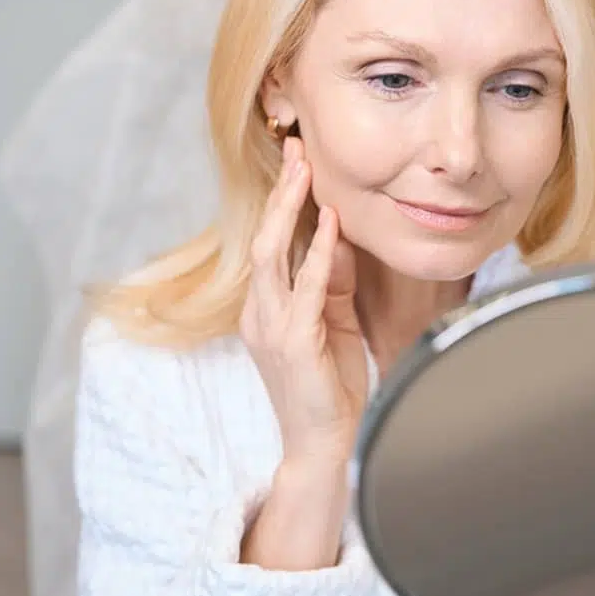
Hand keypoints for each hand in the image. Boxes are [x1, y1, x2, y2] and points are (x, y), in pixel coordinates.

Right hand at [239, 136, 368, 468]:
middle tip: (297, 150)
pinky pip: (305, 288)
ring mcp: (271, 327)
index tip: (298, 164)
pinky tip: (331, 225)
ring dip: (290, 210)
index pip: (269, 244)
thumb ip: (329, 283)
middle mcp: (259, 313)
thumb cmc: (329, 388)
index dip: (282, 202)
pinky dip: (317, 253)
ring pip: (271, 254)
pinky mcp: (294, 342)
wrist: (324, 445)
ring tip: (306, 172)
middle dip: (281, 192)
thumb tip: (336, 238)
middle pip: (263, 238)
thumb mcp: (330, 324)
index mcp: (264, 309)